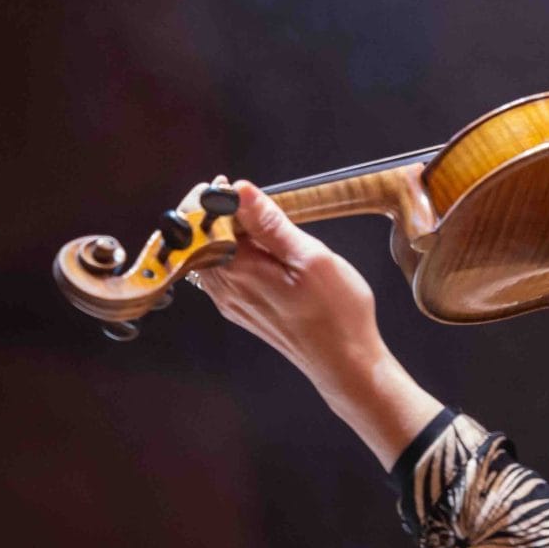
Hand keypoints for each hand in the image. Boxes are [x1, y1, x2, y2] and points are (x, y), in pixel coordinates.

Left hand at [188, 180, 441, 467]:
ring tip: (254, 219)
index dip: (212, 200)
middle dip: (215, 215)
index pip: (205, 225)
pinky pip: (223, 273)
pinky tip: (259, 248)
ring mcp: (232, 302)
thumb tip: (239, 191)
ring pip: (211, 256)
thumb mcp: (311, 258)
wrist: (345, 362)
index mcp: (238, 271)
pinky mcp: (242, 310)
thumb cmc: (336, 312)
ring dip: (225, 234)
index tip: (227, 184)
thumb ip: (271, 224)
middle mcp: (226, 289)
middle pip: (202, 241)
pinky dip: (233, 253)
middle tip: (242, 197)